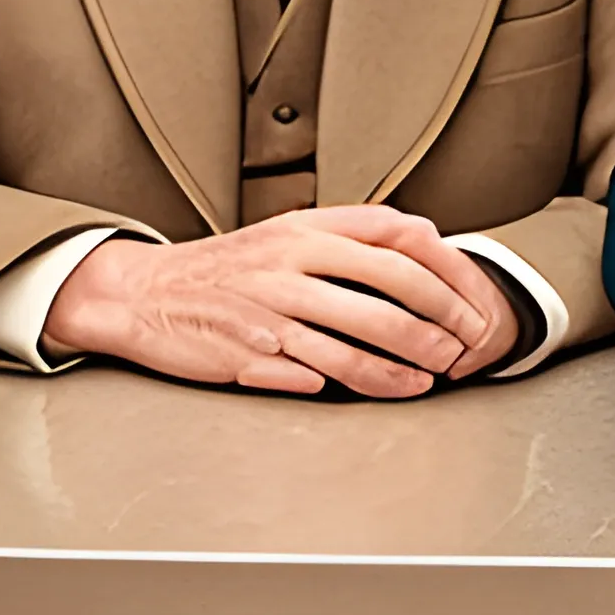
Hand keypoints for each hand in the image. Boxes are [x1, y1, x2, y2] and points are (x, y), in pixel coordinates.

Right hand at [42, 206, 521, 397]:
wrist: (143, 294)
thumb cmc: (224, 268)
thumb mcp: (285, 234)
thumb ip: (345, 240)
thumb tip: (417, 250)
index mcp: (309, 226)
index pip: (399, 233)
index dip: (445, 263)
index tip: (470, 291)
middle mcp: (294, 260)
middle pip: (391, 285)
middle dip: (441, 316)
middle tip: (465, 340)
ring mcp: (273, 308)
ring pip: (360, 337)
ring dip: (408, 360)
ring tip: (436, 373)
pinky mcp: (252, 352)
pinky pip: (317, 371)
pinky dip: (360, 383)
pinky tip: (387, 389)